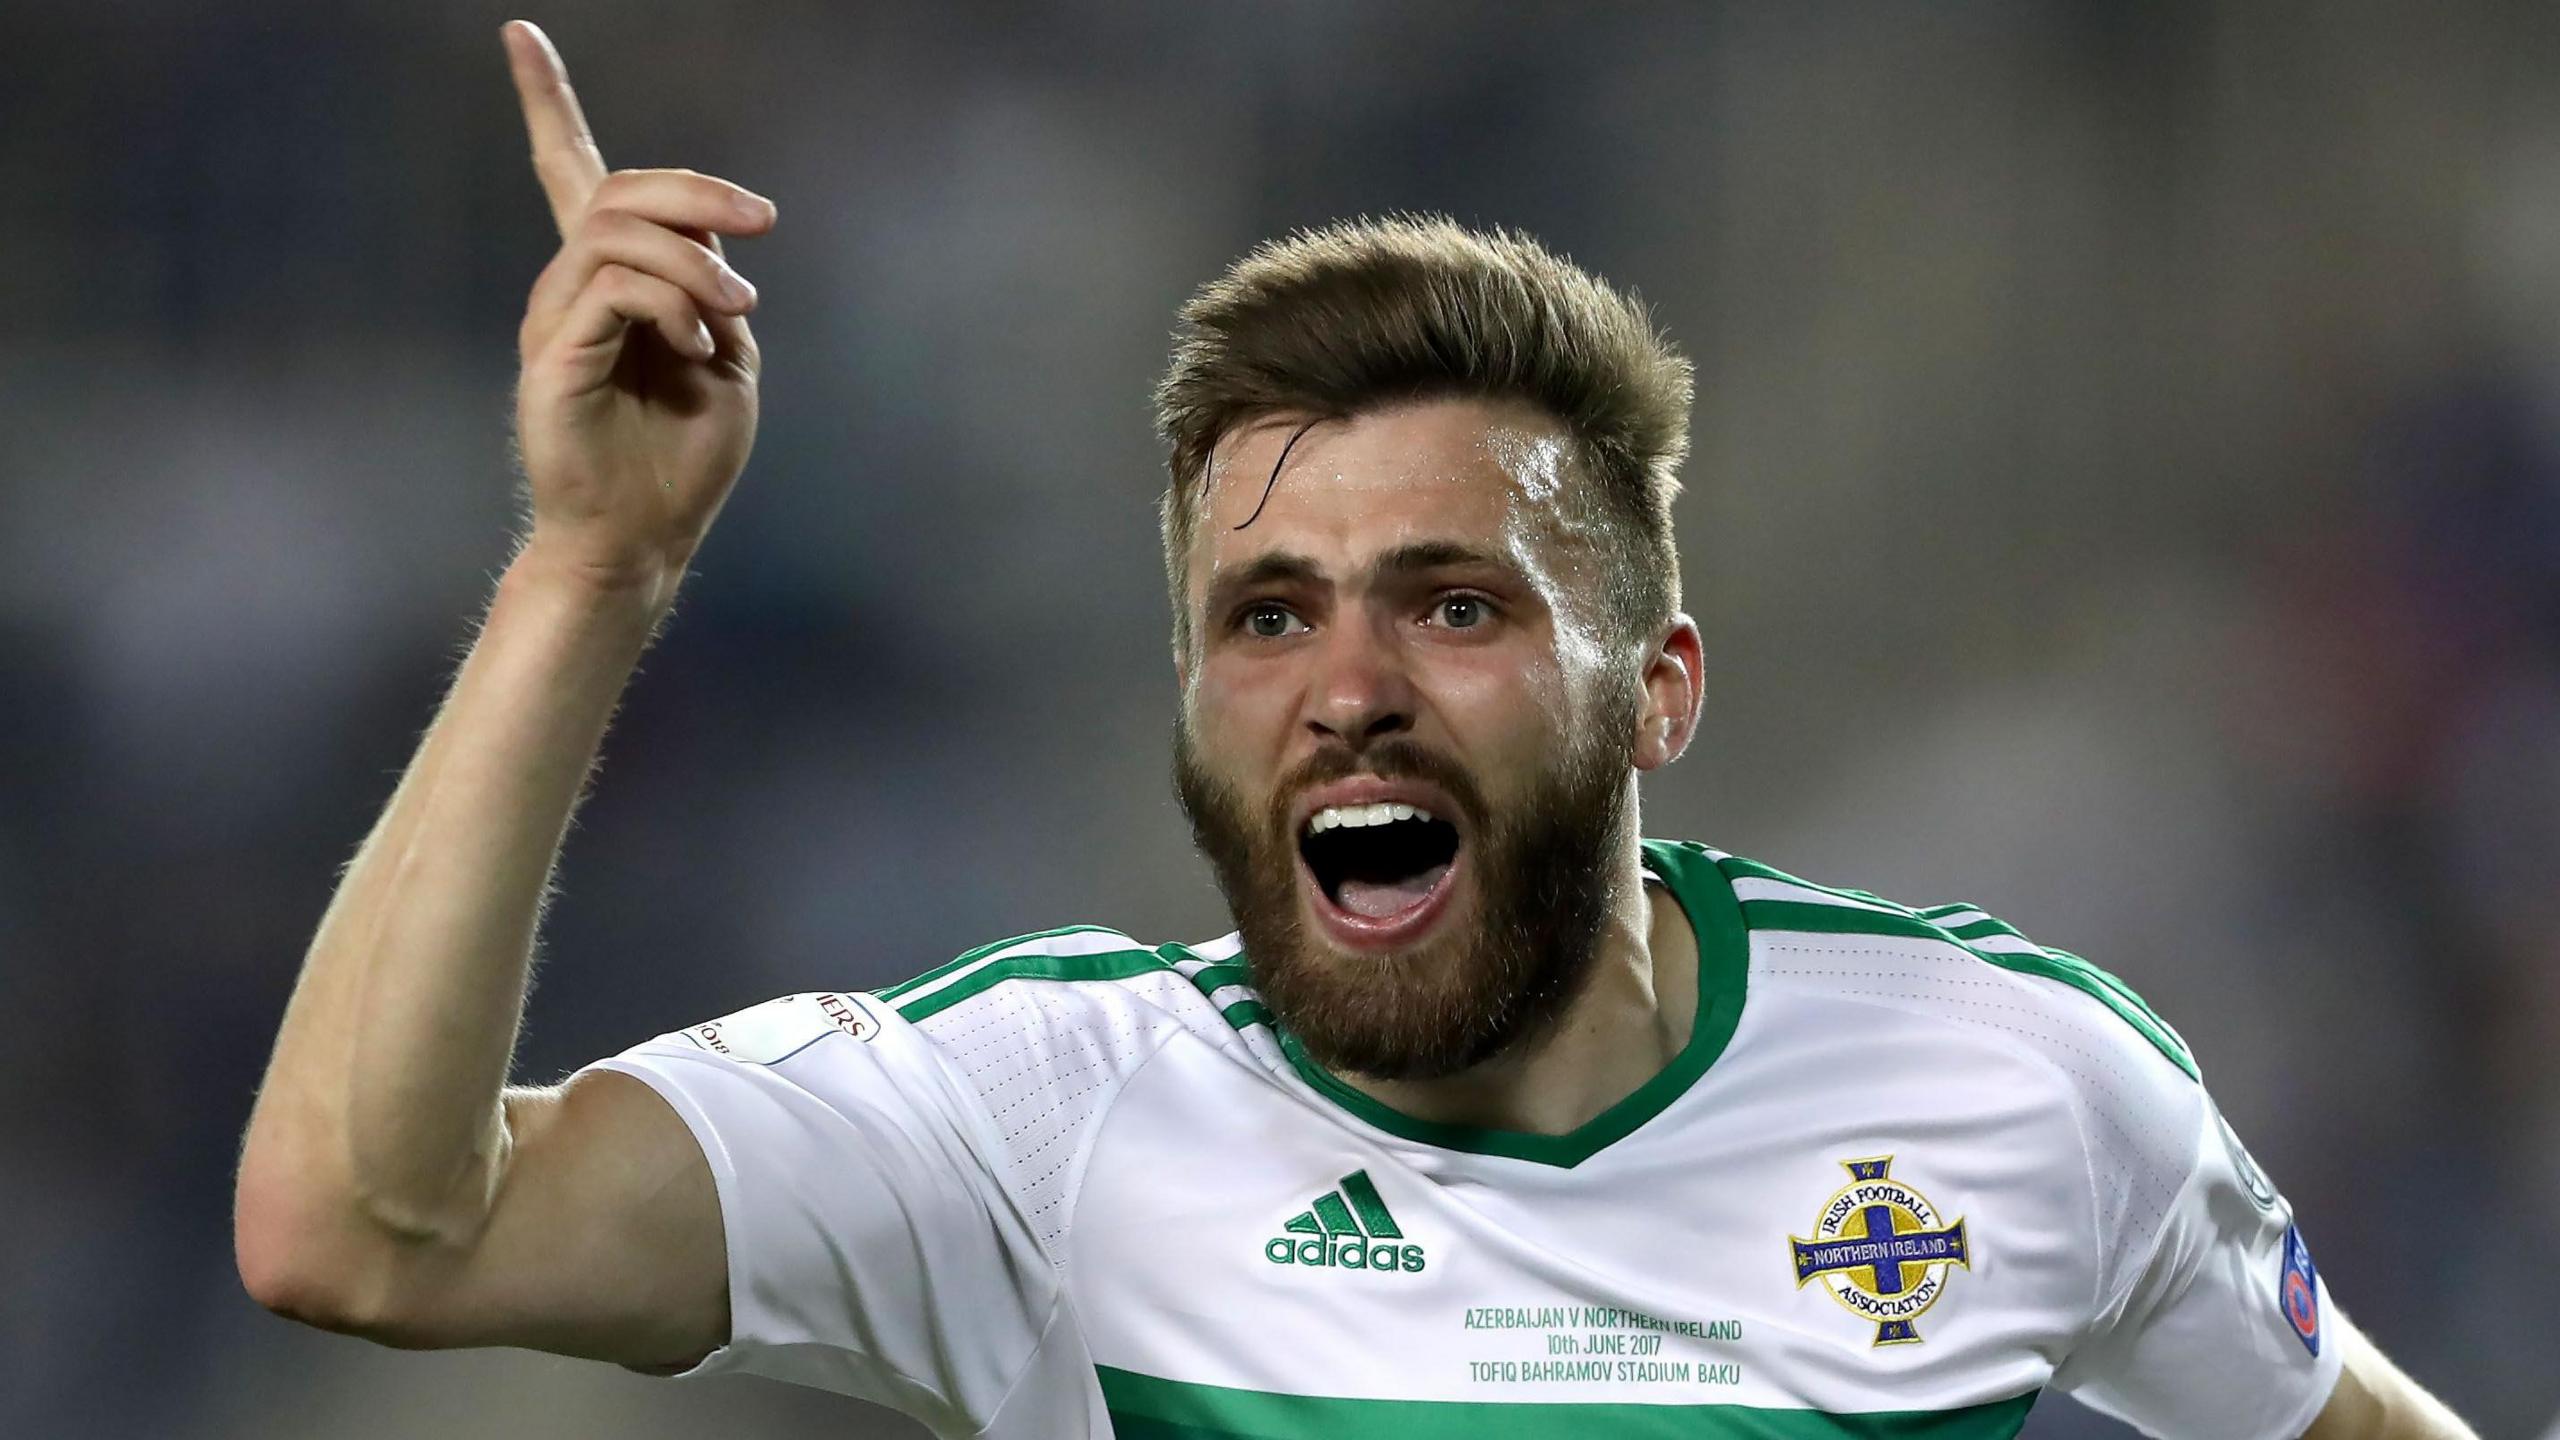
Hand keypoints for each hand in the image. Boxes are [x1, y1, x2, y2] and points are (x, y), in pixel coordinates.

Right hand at [501, 20, 776, 597]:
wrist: (645, 536)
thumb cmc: (684, 456)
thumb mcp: (725, 356)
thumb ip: (712, 288)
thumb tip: (708, 240)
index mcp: (611, 281)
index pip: (570, 173)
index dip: (545, 103)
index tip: (520, 34)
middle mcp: (570, 287)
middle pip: (620, 188)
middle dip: (697, 190)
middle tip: (763, 222)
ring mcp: (556, 318)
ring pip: (619, 233)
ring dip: (694, 259)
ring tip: (735, 309)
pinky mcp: (554, 356)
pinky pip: (611, 288)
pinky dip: (671, 302)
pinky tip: (697, 344)